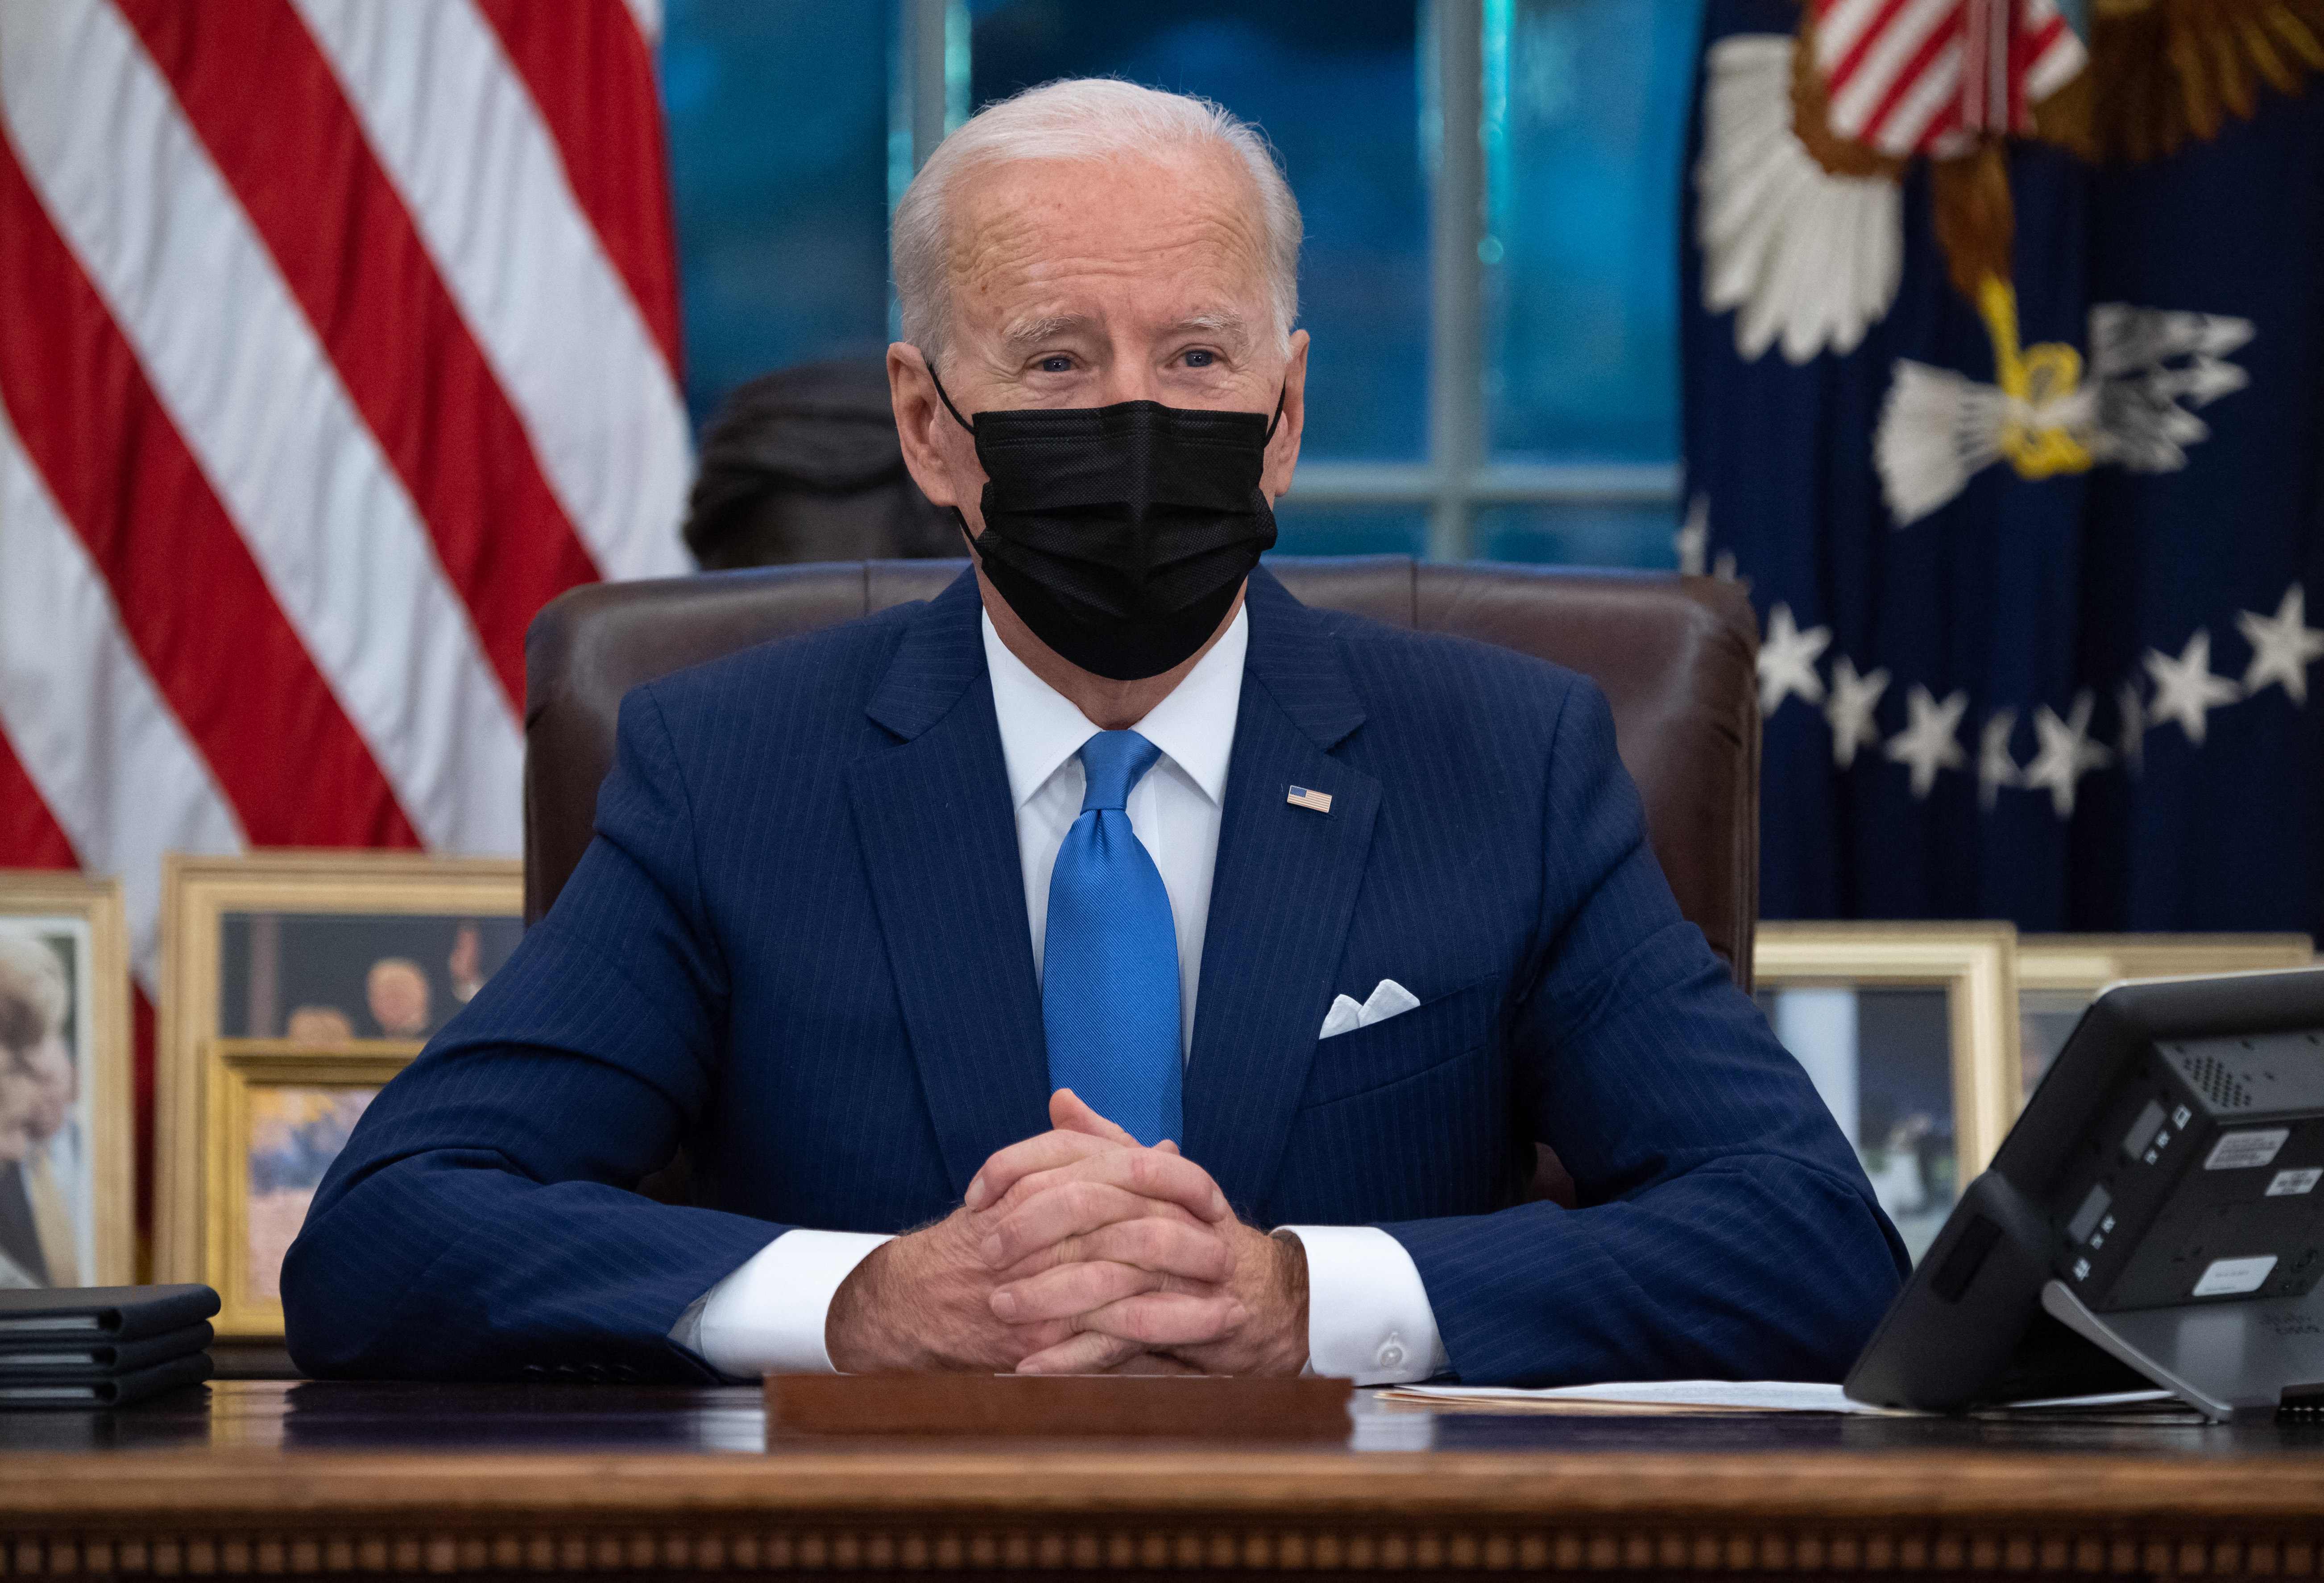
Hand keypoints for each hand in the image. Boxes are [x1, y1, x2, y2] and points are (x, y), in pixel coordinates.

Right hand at [824, 1090, 1240, 1371]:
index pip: (1122, 1168)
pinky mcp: (1042, 1333)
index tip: (1214, 1200)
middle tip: (1230, 1253)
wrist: (917, 1298)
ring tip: (1234, 1308)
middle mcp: (1045, 1227)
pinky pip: (1109, 1337)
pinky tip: (1197, 1347)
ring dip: (1188, 1299)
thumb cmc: (983, 1239)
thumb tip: (1166, 1148)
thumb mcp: (1035, 1186)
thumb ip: (1097, 1160)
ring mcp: (1044, 1281)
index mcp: (1047, 1182)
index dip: (1175, 1183)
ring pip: (1129, 1282)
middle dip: (1188, 1243)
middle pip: (1132, 1223)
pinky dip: (1159, 1339)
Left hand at [977, 1092, 1309, 1375]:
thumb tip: (1060, 1099)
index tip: (978, 1193)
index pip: (1082, 1152)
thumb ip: (1103, 1141)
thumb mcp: (1149, 1181)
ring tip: (999, 1310)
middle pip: (1090, 1208)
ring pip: (1106, 1275)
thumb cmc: (1191, 1234)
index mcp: (1158, 1173)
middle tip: (985, 1252)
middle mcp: (1171, 1211)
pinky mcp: (1182, 1324)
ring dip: (1046, 1295)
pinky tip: (1030, 1363)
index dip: (1022, 1167)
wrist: (1257, 1297)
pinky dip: (1073, 1355)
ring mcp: (1181, 1269)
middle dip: (1030, 1230)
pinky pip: (1122, 1340)